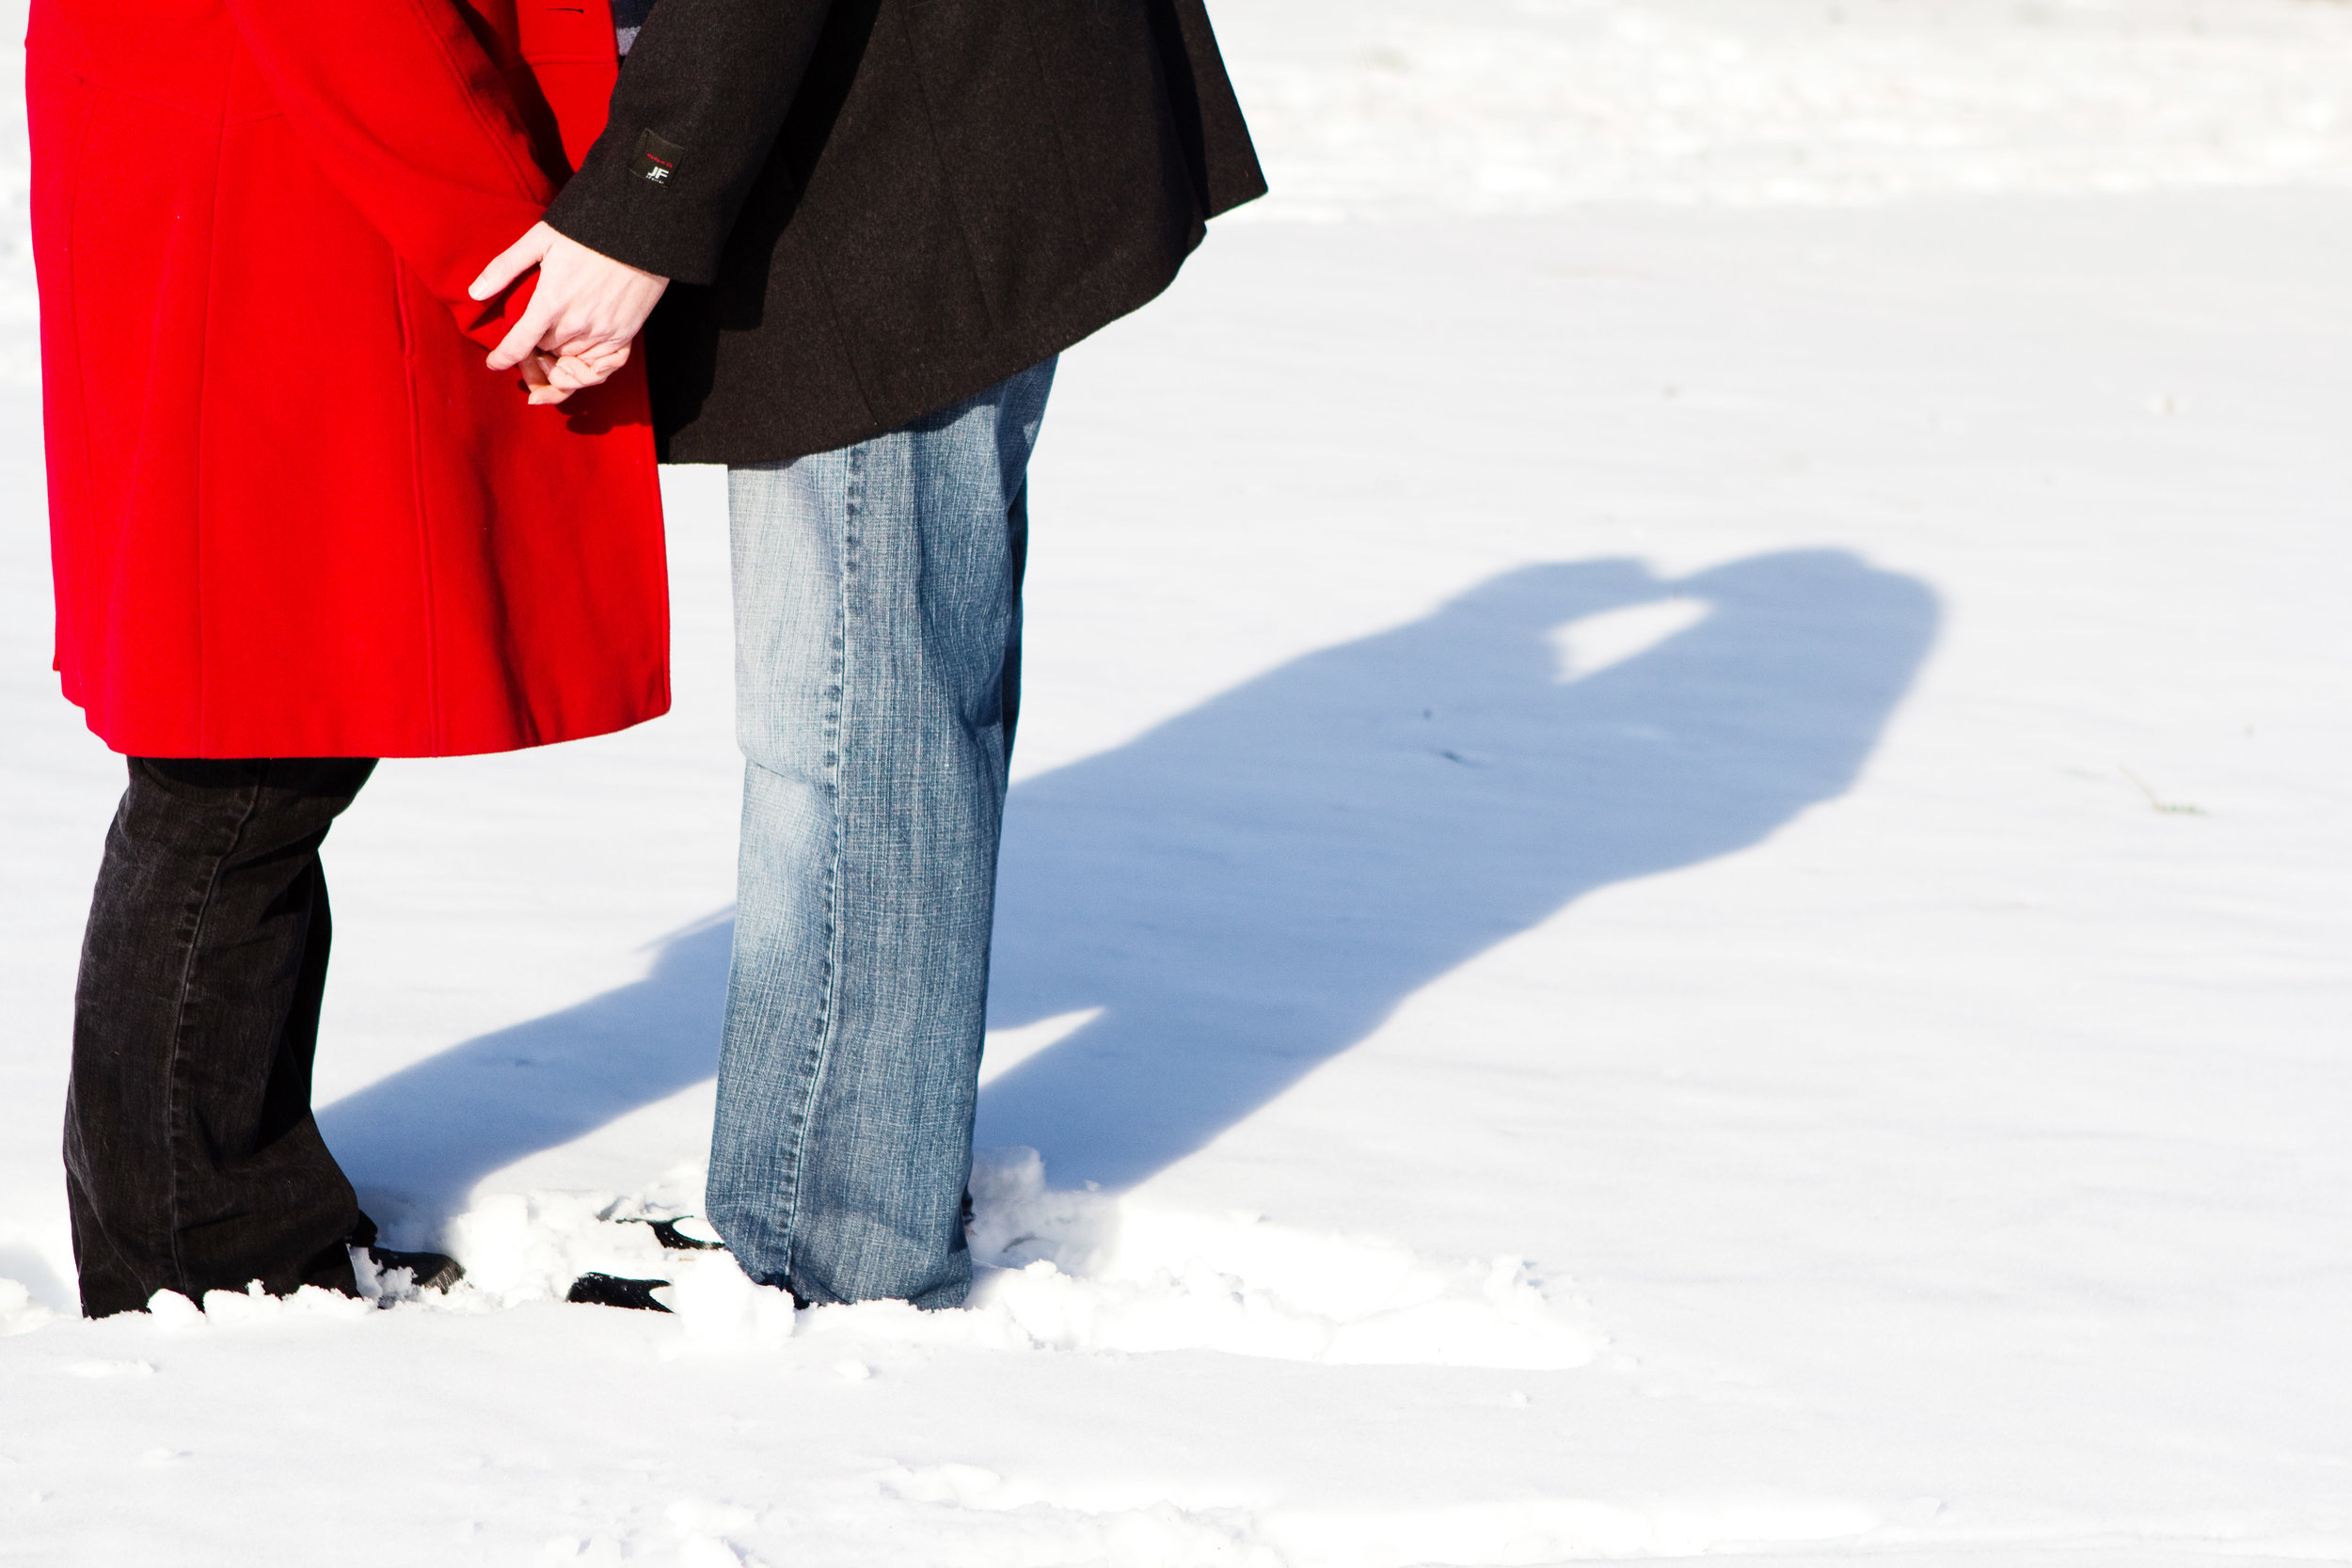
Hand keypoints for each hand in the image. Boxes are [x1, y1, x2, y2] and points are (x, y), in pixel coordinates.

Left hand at [470, 221, 668, 402]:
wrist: (639, 232)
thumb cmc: (587, 232)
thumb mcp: (540, 239)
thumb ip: (505, 267)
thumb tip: (475, 292)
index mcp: (550, 303)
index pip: (519, 345)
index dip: (503, 358)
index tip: (495, 363)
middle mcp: (576, 324)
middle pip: (545, 357)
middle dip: (532, 357)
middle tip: (527, 348)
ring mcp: (603, 332)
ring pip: (571, 364)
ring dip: (557, 364)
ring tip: (549, 355)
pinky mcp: (624, 335)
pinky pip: (602, 369)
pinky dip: (587, 373)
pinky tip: (576, 368)